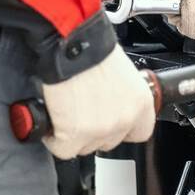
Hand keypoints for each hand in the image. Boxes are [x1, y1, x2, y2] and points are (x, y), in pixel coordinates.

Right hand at [41, 47, 155, 158]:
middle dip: (94, 131)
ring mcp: (101, 129)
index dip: (123, 130)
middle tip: (82, 113)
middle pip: (110, 142)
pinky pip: (63, 150)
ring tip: (67, 113)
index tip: (111, 123)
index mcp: (141, 102)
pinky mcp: (75, 135)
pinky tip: (54, 122)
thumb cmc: (92, 49)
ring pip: (85, 147)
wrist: (71, 44)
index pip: (140, 133)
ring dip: (74, 135)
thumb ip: (122, 94)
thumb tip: (111, 102)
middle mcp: (125, 118)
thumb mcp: (122, 72)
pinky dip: (54, 139)